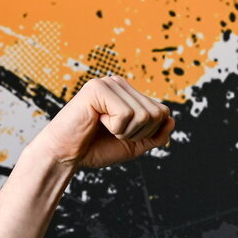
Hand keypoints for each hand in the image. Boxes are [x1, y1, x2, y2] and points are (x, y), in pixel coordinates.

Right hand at [29, 76, 174, 167]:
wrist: (66, 155)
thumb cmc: (97, 148)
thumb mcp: (134, 144)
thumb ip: (156, 135)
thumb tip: (172, 119)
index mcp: (129, 94)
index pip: (162, 112)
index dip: (149, 133)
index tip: (124, 135)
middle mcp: (120, 84)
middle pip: (156, 113)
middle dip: (139, 133)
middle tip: (113, 133)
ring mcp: (109, 83)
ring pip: (144, 114)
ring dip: (126, 131)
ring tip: (105, 127)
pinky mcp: (97, 88)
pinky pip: (126, 114)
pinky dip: (115, 127)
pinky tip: (97, 121)